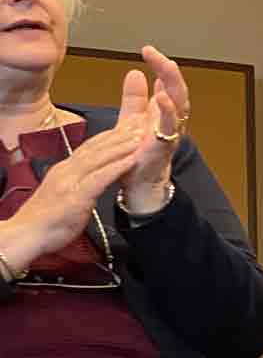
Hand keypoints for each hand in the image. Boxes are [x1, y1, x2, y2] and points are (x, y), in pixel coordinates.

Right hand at [1, 116, 146, 263]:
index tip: (126, 127)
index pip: (88, 148)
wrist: (26, 234)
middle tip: (139, 123)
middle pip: (95, 148)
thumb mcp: (62, 196)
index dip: (108, 136)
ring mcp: (70, 182)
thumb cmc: (45, 221)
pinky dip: (117, 167)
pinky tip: (132, 160)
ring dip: (121, 146)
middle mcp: (66, 171)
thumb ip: (75, 185)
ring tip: (140, 137)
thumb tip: (88, 181)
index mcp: (63, 170)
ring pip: (99, 158)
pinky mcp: (76, 197)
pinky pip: (100, 178)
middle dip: (118, 135)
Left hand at [115, 45, 188, 212]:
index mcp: (163, 114)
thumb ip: (134, 98)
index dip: (162, 67)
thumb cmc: (138, 156)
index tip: (149, 50)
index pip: (168, 85)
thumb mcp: (132, 120)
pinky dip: (167, 112)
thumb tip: (135, 72)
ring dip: (173, 85)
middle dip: (169, 71)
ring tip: (166, 66)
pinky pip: (170, 128)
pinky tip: (161, 97)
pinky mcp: (163, 147)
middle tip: (157, 54)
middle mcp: (170, 122)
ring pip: (179, 105)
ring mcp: (169, 134)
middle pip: (178, 91)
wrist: (137, 185)